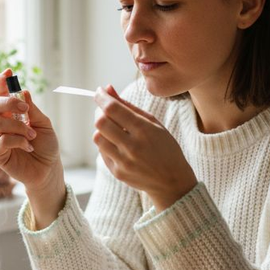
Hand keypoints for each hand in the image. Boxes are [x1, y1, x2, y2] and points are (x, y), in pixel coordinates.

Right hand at [0, 69, 64, 225]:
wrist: (49, 169)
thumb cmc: (46, 146)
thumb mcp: (44, 124)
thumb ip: (32, 110)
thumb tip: (23, 91)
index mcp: (10, 114)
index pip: (0, 94)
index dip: (1, 82)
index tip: (9, 72)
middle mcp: (0, 124)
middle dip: (8, 101)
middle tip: (25, 109)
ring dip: (19, 127)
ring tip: (32, 137)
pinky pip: (2, 140)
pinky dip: (18, 141)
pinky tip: (28, 147)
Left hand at [93, 85, 196, 210]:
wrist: (172, 181)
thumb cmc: (165, 147)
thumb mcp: (153, 123)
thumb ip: (129, 106)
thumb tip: (107, 89)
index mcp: (144, 130)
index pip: (113, 109)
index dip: (101, 97)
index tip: (99, 91)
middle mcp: (132, 146)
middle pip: (101, 122)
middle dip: (99, 111)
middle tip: (105, 109)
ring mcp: (123, 161)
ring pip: (97, 137)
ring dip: (101, 128)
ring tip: (112, 127)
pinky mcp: (117, 172)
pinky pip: (102, 152)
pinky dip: (106, 143)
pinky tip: (117, 143)